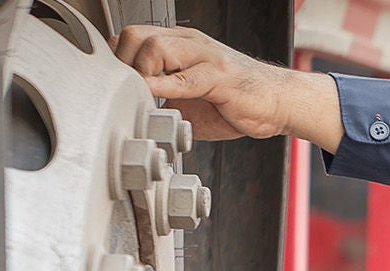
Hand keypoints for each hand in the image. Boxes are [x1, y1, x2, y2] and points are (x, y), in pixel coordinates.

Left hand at [114, 24, 340, 148]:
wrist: (276, 102)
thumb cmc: (233, 101)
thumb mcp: (185, 100)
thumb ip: (159, 101)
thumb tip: (129, 116)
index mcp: (177, 45)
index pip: (131, 38)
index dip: (116, 62)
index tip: (113, 88)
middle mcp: (188, 43)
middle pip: (135, 36)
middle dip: (122, 66)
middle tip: (124, 95)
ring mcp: (204, 56)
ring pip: (156, 48)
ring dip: (139, 75)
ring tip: (139, 99)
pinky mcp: (219, 76)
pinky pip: (184, 78)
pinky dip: (163, 87)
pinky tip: (153, 98)